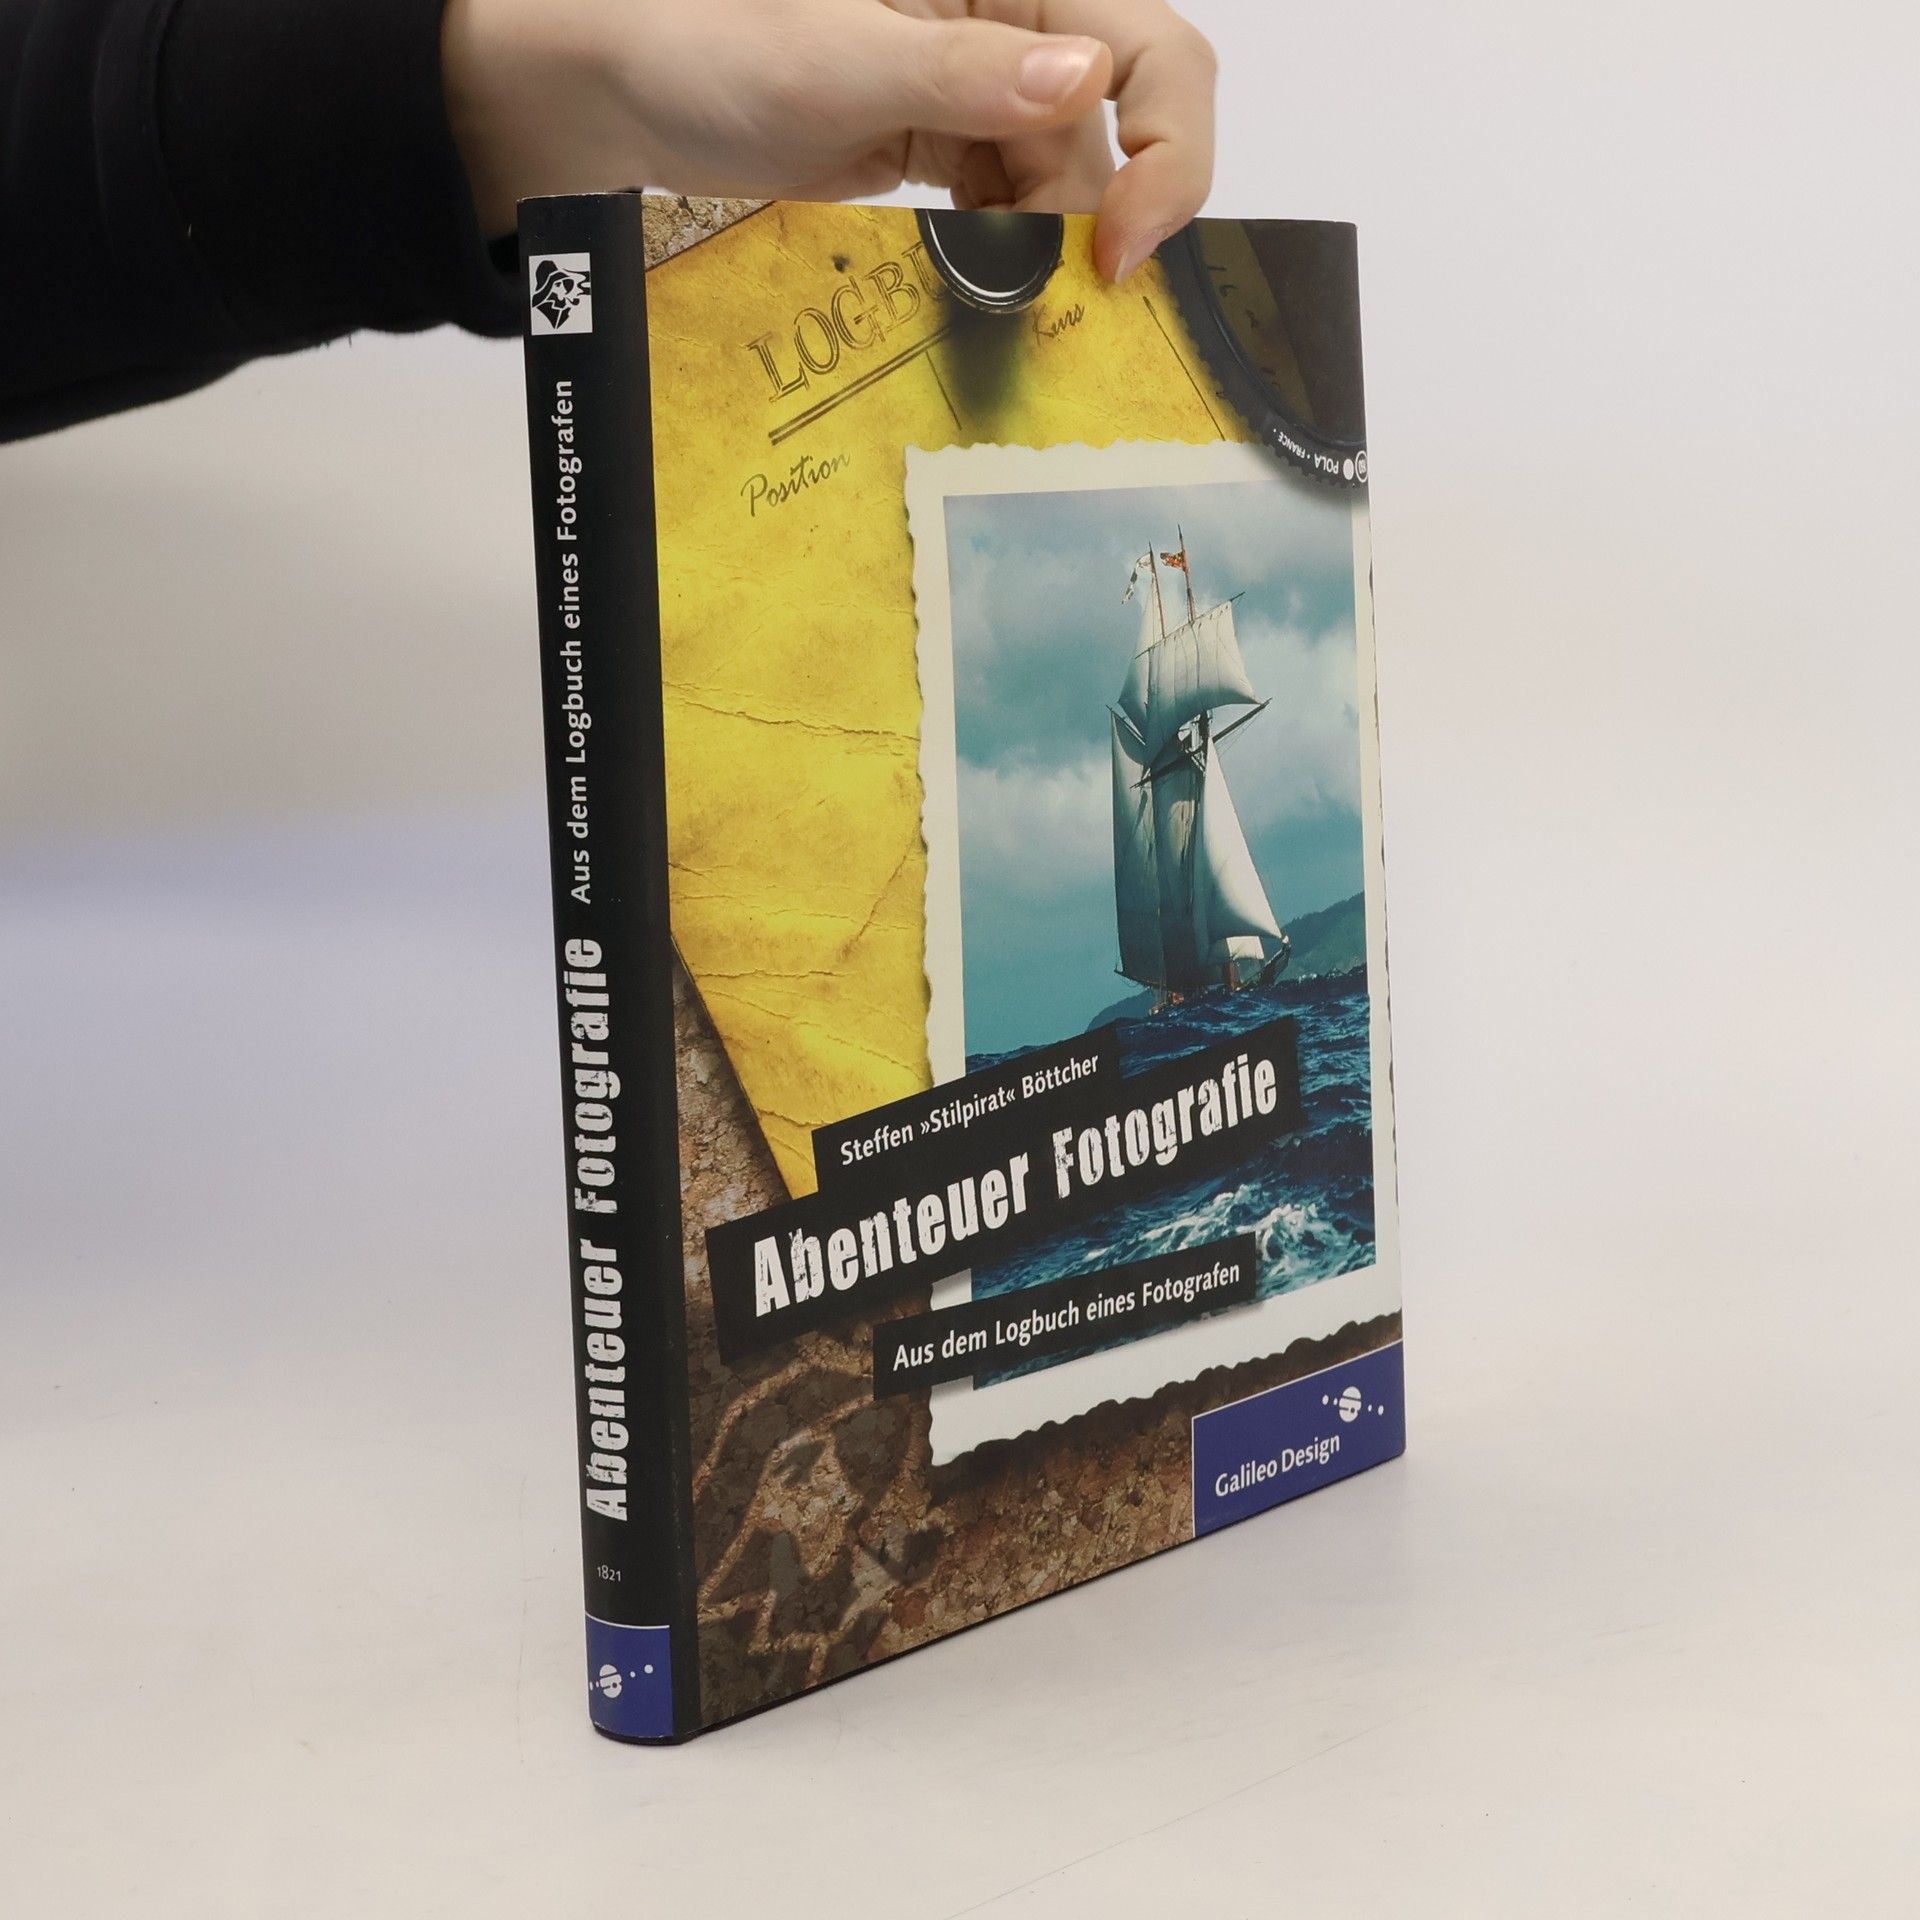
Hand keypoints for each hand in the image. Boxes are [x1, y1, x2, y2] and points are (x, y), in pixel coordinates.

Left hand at [442, 0, 1215, 281]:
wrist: (622, 97)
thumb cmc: (709, 44)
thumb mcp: (843, 58)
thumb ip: (969, 74)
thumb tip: (1088, 83)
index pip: (1150, 51)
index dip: (1166, 147)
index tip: (1122, 241)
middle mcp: (1010, 30)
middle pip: (1118, 131)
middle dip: (1102, 215)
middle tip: (1057, 294)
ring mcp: (977, 96)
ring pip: (1067, 183)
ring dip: (1050, 250)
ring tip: (1003, 297)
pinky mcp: (943, 152)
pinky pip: (1010, 210)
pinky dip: (1009, 255)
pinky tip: (982, 285)